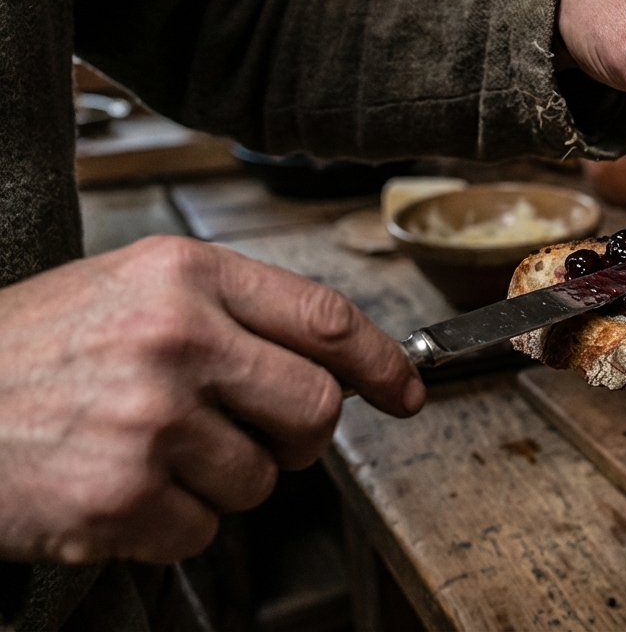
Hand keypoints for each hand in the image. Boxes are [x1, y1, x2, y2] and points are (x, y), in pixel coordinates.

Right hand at [0, 236, 422, 564]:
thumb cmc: (28, 350)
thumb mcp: (128, 290)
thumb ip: (232, 315)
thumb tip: (337, 364)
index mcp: (184, 275)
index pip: (326, 319)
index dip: (383, 362)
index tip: (406, 390)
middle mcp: (175, 339)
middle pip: (315, 408)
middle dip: (296, 435)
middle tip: (248, 434)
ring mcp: (149, 421)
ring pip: (262, 481)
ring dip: (220, 483)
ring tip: (149, 453)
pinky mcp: (120, 497)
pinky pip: (203, 531)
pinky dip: (170, 525)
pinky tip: (119, 489)